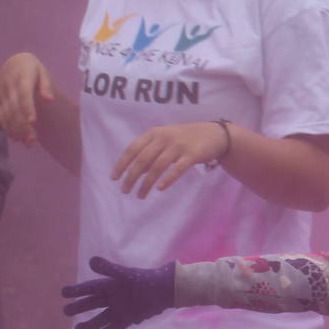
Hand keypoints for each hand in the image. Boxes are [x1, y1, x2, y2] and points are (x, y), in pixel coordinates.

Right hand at [0, 52, 55, 146]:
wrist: (12, 62)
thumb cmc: (32, 69)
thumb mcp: (42, 71)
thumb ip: (46, 85)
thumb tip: (50, 100)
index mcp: (22, 78)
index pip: (24, 94)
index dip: (27, 108)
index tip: (33, 122)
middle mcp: (9, 86)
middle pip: (14, 108)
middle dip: (22, 125)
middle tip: (32, 141)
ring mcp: (2, 94)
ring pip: (6, 114)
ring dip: (15, 129)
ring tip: (26, 143)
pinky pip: (0, 114)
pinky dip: (6, 126)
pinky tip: (15, 137)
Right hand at [61, 256, 176, 328]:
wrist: (164, 290)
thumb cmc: (145, 279)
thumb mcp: (126, 274)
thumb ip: (110, 268)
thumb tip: (91, 261)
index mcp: (109, 285)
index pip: (89, 288)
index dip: (76, 290)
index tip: (63, 292)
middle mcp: (111, 298)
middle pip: (91, 304)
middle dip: (78, 308)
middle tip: (66, 311)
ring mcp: (118, 310)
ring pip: (99, 319)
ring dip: (89, 325)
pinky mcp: (126, 320)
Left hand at [111, 122, 229, 198]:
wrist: (214, 134)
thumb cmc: (186, 138)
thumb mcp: (165, 139)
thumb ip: (151, 152)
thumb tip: (135, 171)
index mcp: (154, 133)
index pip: (132, 149)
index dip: (122, 164)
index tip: (114, 178)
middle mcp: (164, 138)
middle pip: (142, 160)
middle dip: (131, 177)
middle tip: (125, 191)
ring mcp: (178, 146)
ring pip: (157, 167)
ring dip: (146, 183)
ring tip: (140, 195)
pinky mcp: (192, 155)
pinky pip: (177, 169)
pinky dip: (167, 179)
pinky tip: (160, 188)